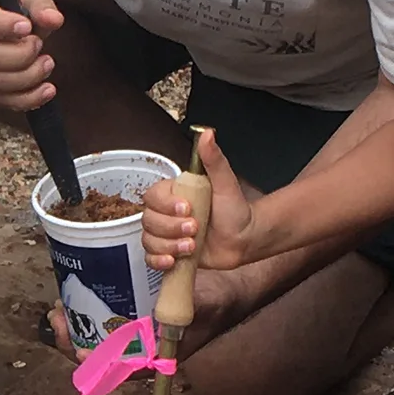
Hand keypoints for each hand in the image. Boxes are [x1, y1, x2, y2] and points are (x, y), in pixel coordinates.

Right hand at [0, 0, 63, 112]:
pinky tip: (47, 90)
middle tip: (39, 44)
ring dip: (27, 77)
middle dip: (20, 55)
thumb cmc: (12, 7)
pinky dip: (27, 99)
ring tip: (47, 63)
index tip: (27, 26)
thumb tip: (54, 19)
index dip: (2, 25)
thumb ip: (41, 6)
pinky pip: (1, 99)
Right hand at [142, 129, 256, 274]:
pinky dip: (158, 260)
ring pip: (149, 240)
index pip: (153, 196)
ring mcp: (166, 234)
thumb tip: (208, 133)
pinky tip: (172, 261)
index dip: (166, 205)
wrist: (244, 238)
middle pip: (149, 220)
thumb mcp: (225, 182)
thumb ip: (213, 160)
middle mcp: (165, 213)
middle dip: (171, 228)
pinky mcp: (169, 253)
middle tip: (195, 228)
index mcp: (174, 193)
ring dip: (168, 245)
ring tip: (192, 246)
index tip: (188, 208)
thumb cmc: (235, 208)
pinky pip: (150, 259)